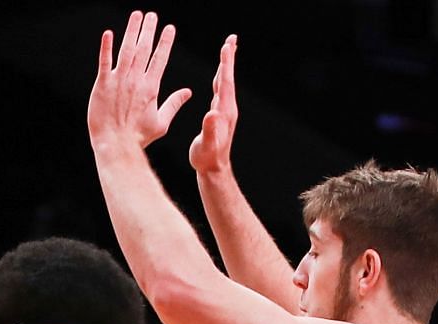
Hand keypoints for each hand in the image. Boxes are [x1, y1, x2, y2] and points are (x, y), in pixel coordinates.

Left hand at [89, 10, 191, 153]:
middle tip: (152, 15)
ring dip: (132, 31)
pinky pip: (104, 61)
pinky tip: (108, 33)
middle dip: (149, 30)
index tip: (169, 28)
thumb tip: (188, 92)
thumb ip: (174, 104)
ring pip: (126, 50)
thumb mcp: (161, 123)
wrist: (116, 144)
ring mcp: (118, 80)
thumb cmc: (138, 137)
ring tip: (136, 15)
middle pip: (144, 49)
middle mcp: (136, 80)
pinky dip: (106, 47)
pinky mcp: (102, 84)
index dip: (165, 42)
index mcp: (151, 88)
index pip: (159, 59)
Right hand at [188, 35, 239, 175]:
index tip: (227, 46)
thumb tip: (212, 114)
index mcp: (223, 112)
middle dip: (229, 58)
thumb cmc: (207, 159)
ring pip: (225, 83)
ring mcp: (224, 112)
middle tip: (231, 39)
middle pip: (227, 78)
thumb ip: (210, 129)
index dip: (226, 64)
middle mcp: (227, 109)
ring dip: (225, 66)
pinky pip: (220, 91)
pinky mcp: (220, 115)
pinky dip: (220, 78)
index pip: (225, 82)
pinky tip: (218, 76)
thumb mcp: (206, 144)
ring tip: (227, 50)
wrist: (213, 170)